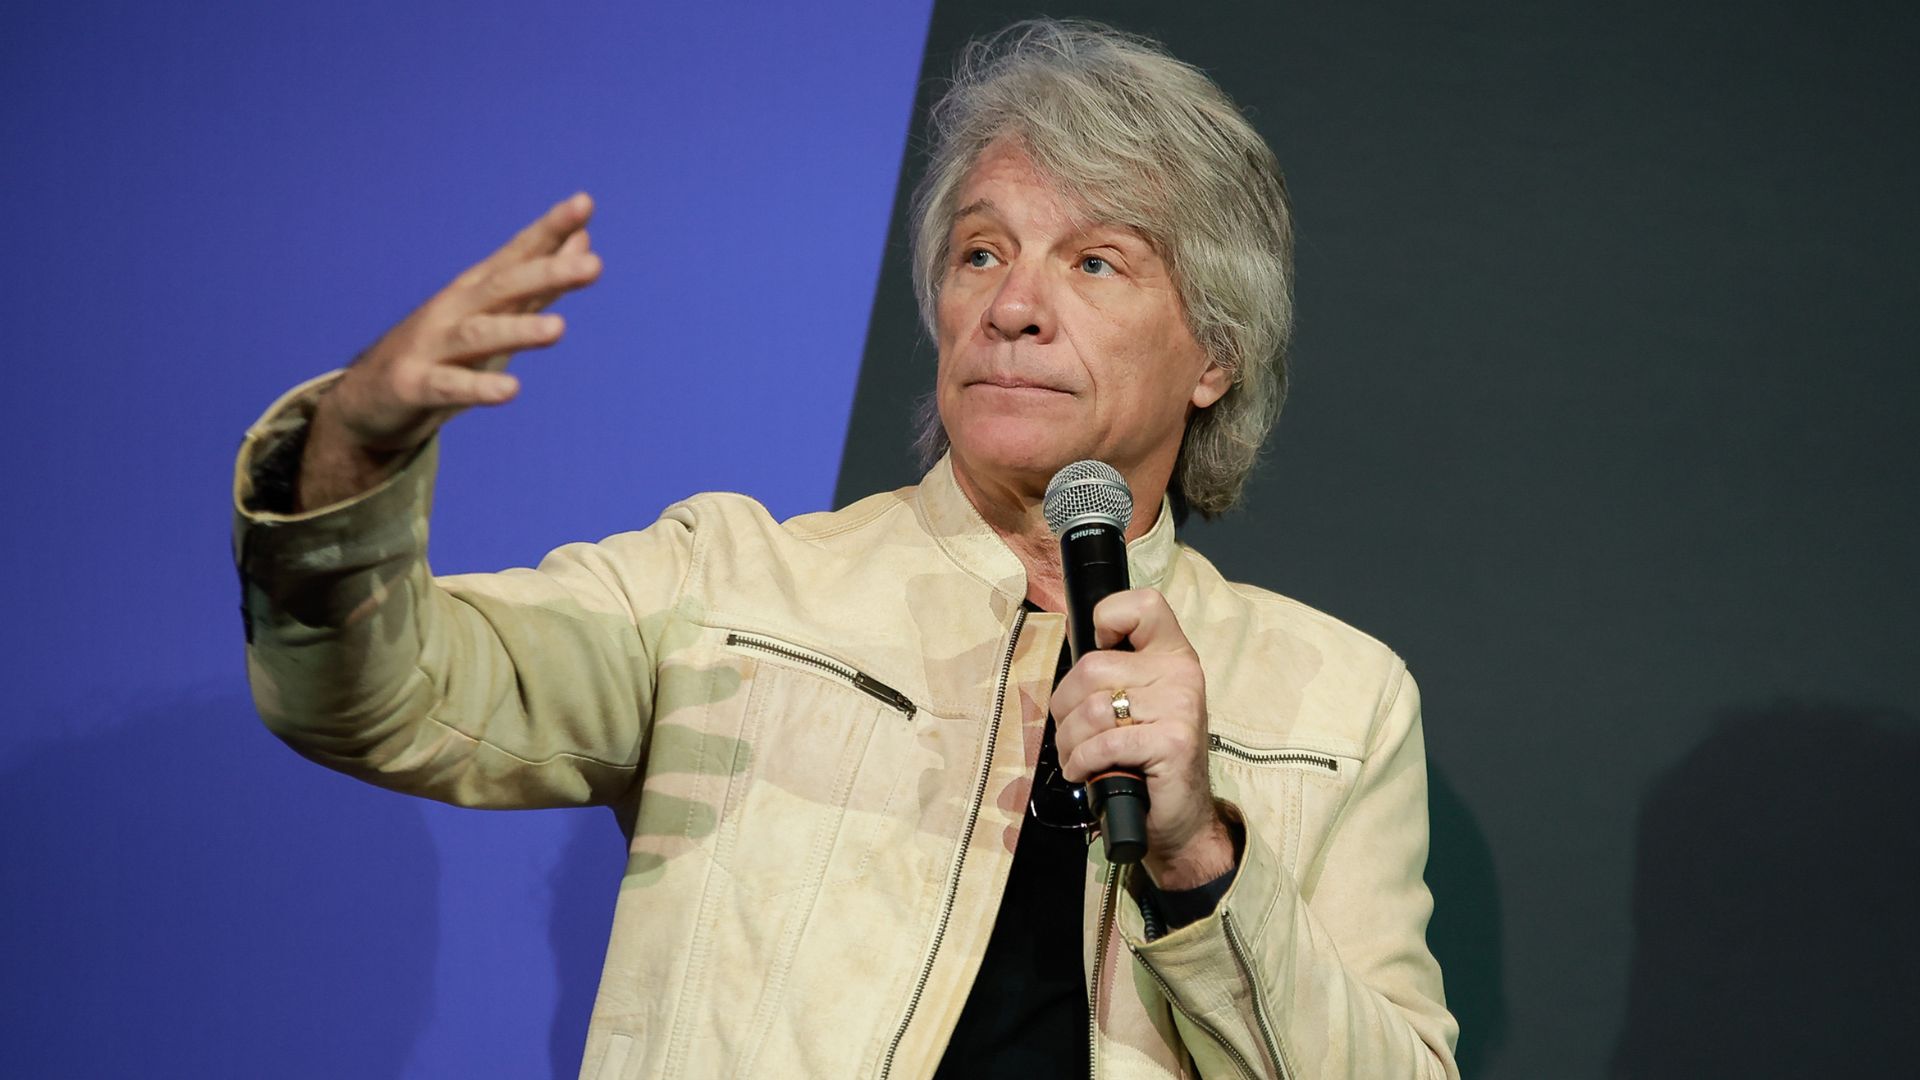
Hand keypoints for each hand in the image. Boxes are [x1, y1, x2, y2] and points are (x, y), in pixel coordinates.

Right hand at [298, 193, 601, 506]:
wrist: (369, 397)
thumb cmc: (444, 352)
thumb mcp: (497, 314)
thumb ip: (541, 283)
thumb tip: (584, 240)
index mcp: (477, 290)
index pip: (518, 254)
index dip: (550, 229)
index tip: (585, 203)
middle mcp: (455, 309)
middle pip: (504, 287)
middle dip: (547, 273)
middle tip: (594, 265)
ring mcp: (432, 346)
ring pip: (478, 334)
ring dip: (518, 331)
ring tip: (559, 329)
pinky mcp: (414, 385)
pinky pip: (449, 386)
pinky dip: (477, 388)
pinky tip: (509, 391)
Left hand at [1050, 589, 1234, 889]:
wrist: (1179, 818)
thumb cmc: (1145, 758)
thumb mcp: (1134, 704)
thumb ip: (1112, 672)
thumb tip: (1072, 651)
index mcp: (1172, 653)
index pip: (1142, 606)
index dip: (1108, 618)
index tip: (1098, 650)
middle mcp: (1181, 672)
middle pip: (1092, 667)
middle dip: (1065, 707)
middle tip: (1073, 734)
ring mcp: (1180, 706)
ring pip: (1091, 708)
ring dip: (1070, 741)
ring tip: (1079, 757)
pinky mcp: (1172, 741)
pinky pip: (1104, 743)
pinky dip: (1083, 762)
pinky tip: (1086, 773)